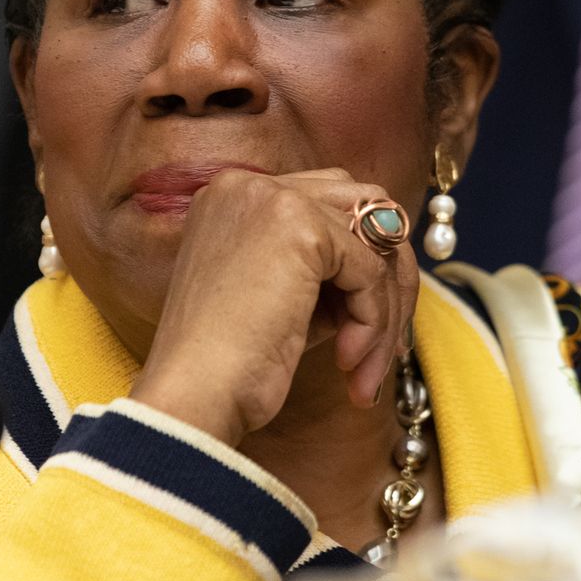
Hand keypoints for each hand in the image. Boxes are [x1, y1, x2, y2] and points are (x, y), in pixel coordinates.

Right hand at [129, 168, 419, 446]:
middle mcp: (249, 185)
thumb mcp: (278, 296)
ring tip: (365, 368)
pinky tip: (347, 362)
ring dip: (384, 309)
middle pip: (363, 207)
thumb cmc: (227, 363)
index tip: (366, 329)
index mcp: (233, 195)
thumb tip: (387, 265)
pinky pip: (371, 271)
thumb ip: (322, 267)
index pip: (329, 202)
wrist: (193, 395)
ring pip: (376, 240)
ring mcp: (274, 199)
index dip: (358, 263)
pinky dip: (372, 322)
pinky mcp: (301, 228)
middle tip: (385, 346)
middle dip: (386, 279)